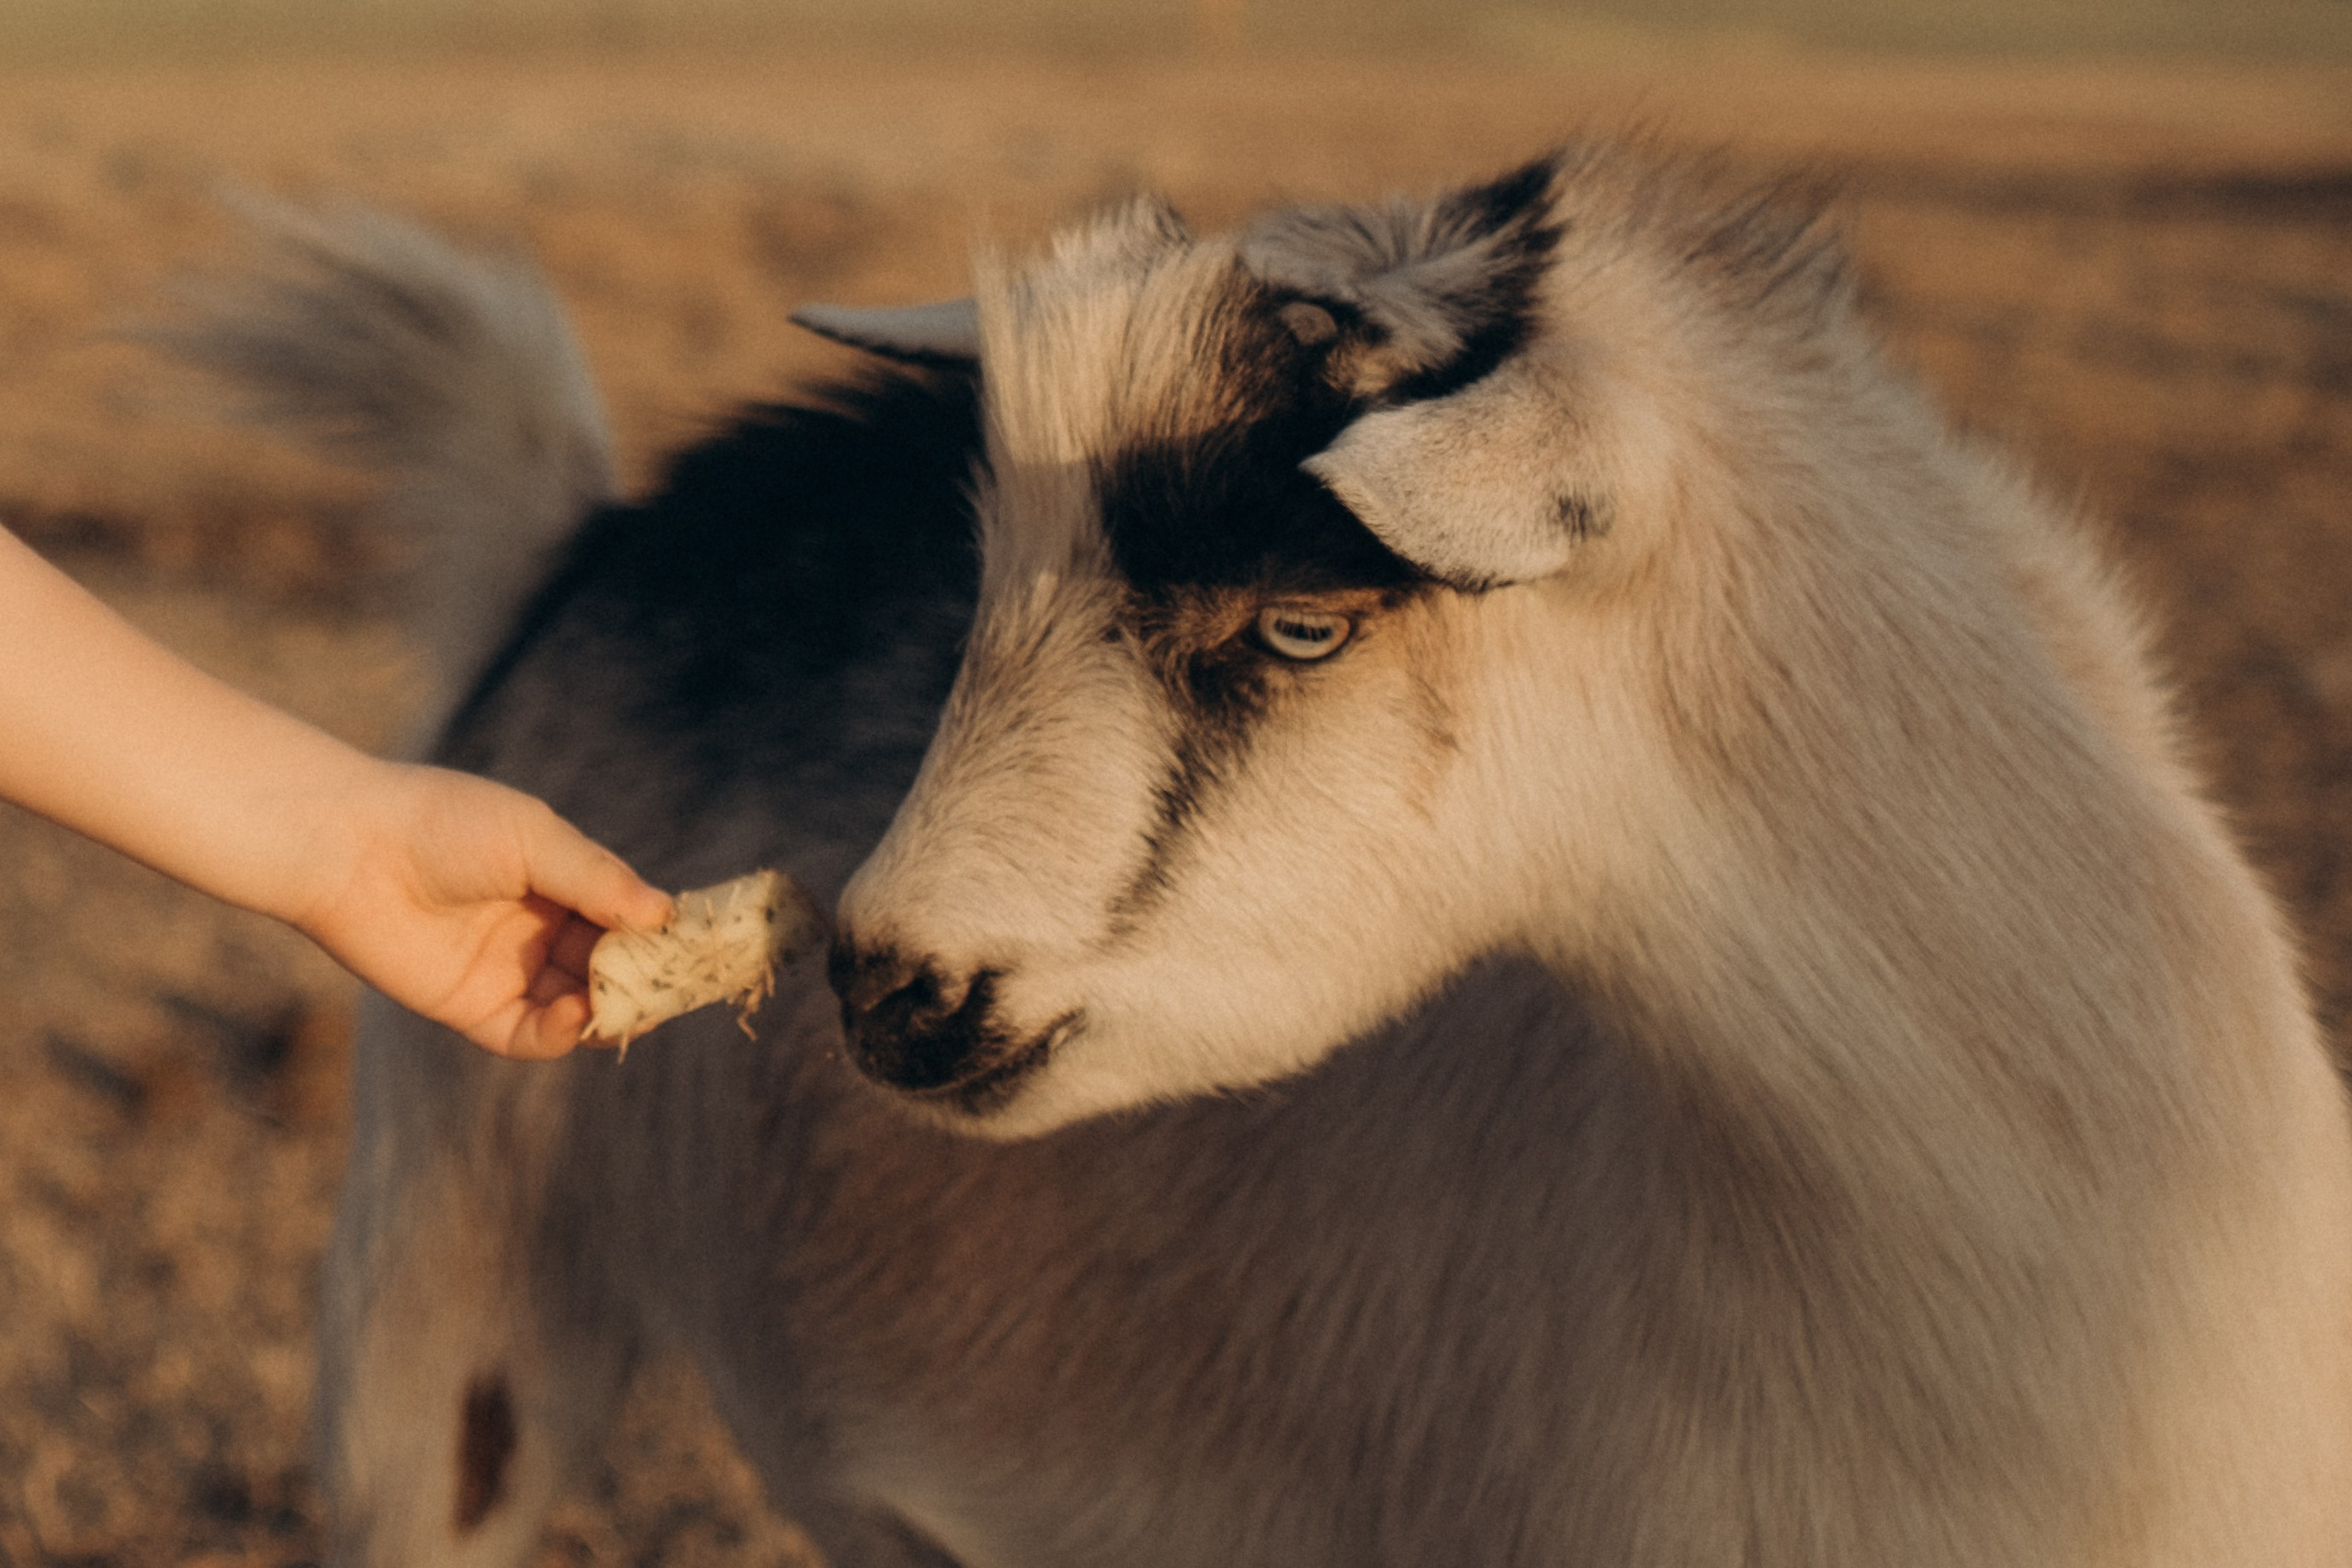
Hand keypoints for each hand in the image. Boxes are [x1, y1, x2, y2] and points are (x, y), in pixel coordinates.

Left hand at [293, 762, 672, 1058]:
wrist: (349, 848)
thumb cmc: (442, 824)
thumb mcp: (535, 840)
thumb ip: (598, 880)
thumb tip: (664, 917)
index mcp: (561, 882)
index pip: (627, 917)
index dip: (661, 935)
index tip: (697, 947)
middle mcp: (541, 931)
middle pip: (611, 967)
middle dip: (645, 979)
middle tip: (675, 988)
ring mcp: (510, 972)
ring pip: (581, 1006)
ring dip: (611, 1010)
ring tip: (630, 1005)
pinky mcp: (475, 1009)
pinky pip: (533, 1034)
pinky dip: (564, 1033)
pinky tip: (578, 1013)